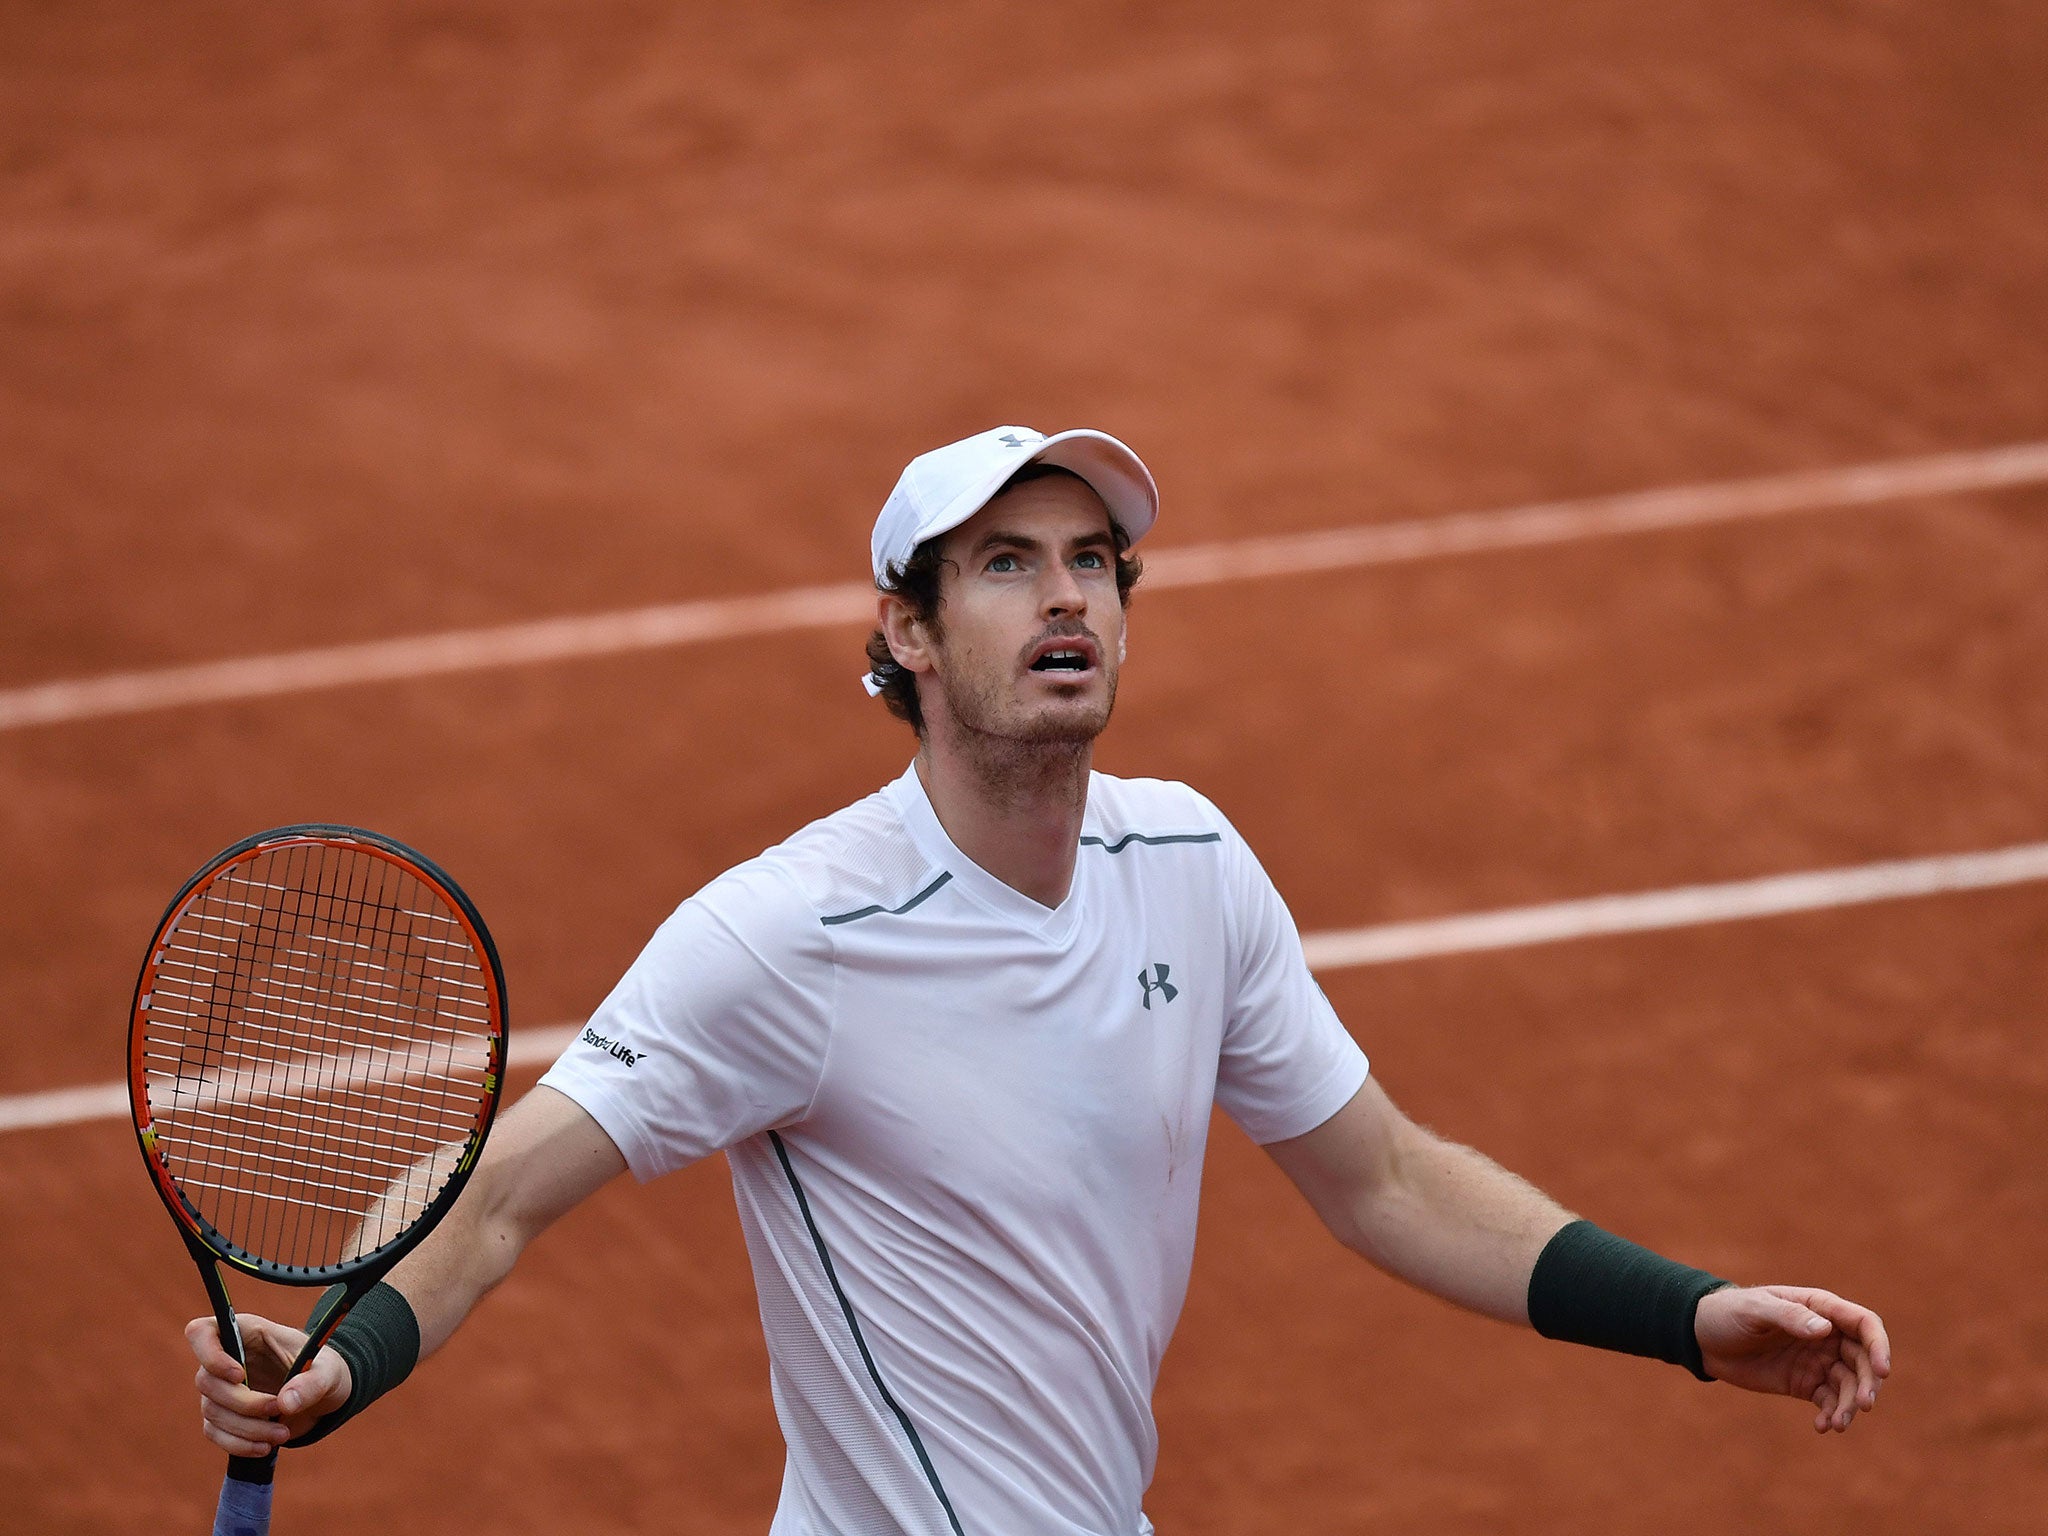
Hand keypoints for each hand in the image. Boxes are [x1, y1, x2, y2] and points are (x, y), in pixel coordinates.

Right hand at [187, 1315, 352, 1457]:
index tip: (239, 1375)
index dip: (210, 1355)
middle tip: (278, 1409)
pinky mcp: (223, 1415)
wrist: (323, 1396)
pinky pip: (215, 1433)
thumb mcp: (329, 1371)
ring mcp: (221, 1389)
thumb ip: (312, 1383)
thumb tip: (286, 1404)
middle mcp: (227, 1358)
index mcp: (247, 1332)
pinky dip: (239, 1444)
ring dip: (246, 1428)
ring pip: (212, 1411)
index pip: (201, 1333)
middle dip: (244, 1403)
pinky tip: (265, 1447)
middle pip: (207, 1381)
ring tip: (282, 1433)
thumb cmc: (323, 1369)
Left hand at [1694, 1285, 1890, 1432]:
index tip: (1883, 1371)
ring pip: (1850, 1385)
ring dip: (1850, 1405)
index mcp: (1820, 1308)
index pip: (1864, 1324)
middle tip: (1863, 1405)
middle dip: (1868, 1383)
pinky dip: (1831, 1414)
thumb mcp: (1755, 1310)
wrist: (1702, 1337)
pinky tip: (1822, 1426)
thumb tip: (1824, 1329)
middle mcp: (1826, 1335)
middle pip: (1864, 1360)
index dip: (1879, 1346)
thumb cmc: (1728, 1312)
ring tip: (1838, 1424)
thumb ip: (1788, 1316)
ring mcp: (1818, 1360)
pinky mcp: (1805, 1383)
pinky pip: (1829, 1401)